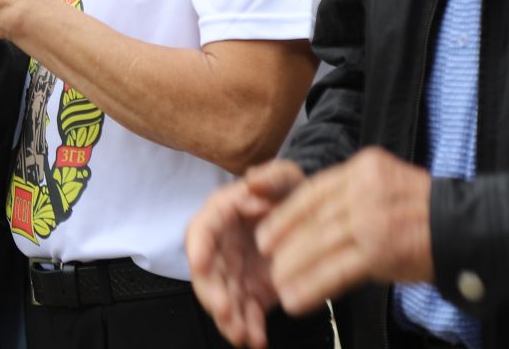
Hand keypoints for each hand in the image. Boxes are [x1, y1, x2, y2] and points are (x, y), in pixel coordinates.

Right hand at [188, 161, 305, 348]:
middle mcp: (221, 246)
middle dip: (213, 295)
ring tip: (244, 335)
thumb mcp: (287, 177)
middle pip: (207, 274)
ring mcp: (234, 273)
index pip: (201, 230)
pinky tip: (258, 340)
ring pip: (224, 300)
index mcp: (223, 214)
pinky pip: (245, 315)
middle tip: (226, 311)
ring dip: (230, 320)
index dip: (197, 247)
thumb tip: (252, 183)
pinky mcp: (251, 293)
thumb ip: (272, 176)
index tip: (200, 264)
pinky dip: (250, 329)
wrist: (310, 219)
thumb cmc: (291, 193)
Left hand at [255, 147, 433, 315]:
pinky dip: (312, 286)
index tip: (266, 231)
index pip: (314, 189)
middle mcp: (365, 188)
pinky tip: (296, 300)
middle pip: (314, 217)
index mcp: (365, 168)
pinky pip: (337, 270)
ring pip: (320, 243)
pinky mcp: (381, 250)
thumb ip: (353, 197)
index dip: (286, 213)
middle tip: (267, 260)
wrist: (471, 229)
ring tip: (278, 286)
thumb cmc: (427, 214)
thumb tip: (311, 221)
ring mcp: (373, 218)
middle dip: (285, 241)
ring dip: (294, 268)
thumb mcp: (387, 187)